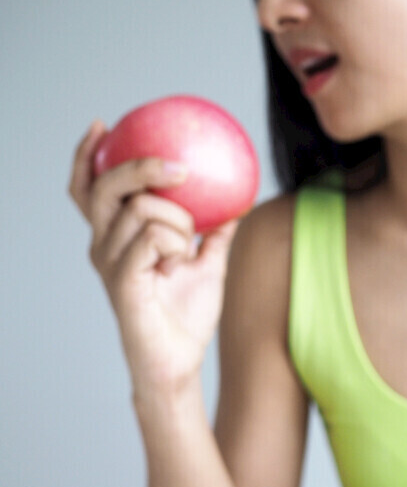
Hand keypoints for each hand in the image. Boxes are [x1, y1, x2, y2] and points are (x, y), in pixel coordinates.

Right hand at [68, 121, 238, 390]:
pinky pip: (151, 238)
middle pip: (106, 187)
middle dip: (142, 168)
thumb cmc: (186, 316)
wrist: (179, 361)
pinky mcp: (122, 281)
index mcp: (115, 238)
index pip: (87, 188)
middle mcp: (104, 245)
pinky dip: (175, 243)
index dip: (87, 155)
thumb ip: (216, 235)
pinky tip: (181, 259)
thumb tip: (238, 206)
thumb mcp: (208, 266)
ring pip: (141, 210)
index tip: (104, 125)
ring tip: (187, 247)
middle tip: (179, 169)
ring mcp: (109, 263)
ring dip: (178, 222)